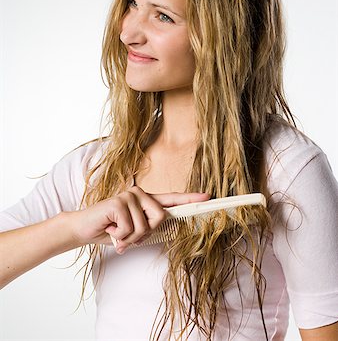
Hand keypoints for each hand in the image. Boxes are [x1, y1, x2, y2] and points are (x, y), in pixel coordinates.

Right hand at [68, 186, 209, 253]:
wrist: (85, 229)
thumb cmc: (111, 230)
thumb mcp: (134, 231)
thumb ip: (149, 227)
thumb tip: (166, 226)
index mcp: (146, 200)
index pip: (171, 199)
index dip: (190, 199)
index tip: (207, 197)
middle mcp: (140, 193)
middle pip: (161, 217)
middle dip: (145, 234)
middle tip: (128, 237)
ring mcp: (129, 195)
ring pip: (145, 227)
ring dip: (130, 239)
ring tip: (117, 233)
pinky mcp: (118, 202)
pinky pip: (130, 228)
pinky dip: (119, 237)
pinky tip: (109, 229)